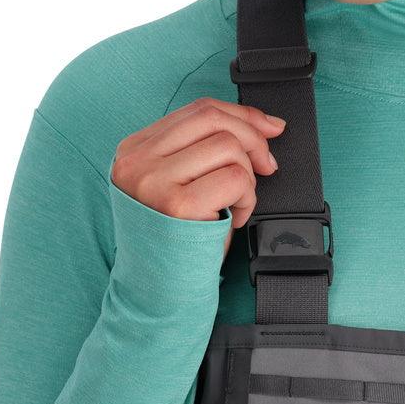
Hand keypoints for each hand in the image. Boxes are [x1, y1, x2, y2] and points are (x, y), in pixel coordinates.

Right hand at [111, 97, 286, 258]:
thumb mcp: (178, 184)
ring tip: (236, 202)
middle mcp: (138, 161)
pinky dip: (247, 198)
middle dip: (253, 138)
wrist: (158, 293)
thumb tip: (265, 124)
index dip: (241, 114)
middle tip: (266, 165)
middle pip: (214, 121)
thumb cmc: (176, 238)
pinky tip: (234, 217)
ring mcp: (154, 182)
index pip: (197, 110)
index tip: (269, 127)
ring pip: (228, 148)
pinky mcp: (178, 205)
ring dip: (247, 177)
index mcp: (134, 150)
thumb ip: (204, 149)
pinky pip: (235, 179)